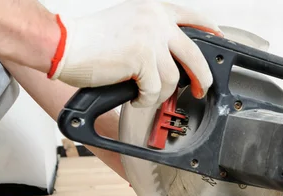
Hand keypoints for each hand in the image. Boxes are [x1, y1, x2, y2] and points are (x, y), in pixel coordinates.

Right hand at [48, 0, 221, 106]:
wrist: (63, 44)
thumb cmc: (91, 40)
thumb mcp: (131, 25)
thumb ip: (155, 35)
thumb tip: (177, 58)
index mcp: (155, 9)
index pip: (196, 18)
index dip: (211, 32)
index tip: (219, 45)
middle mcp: (156, 20)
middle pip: (197, 55)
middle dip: (203, 78)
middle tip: (201, 89)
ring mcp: (151, 38)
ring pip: (174, 78)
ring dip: (160, 93)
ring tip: (143, 92)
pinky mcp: (142, 58)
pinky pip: (156, 90)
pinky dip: (145, 99)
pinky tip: (133, 96)